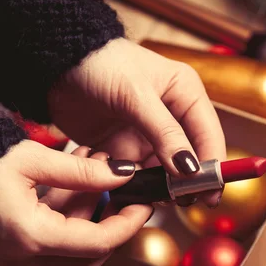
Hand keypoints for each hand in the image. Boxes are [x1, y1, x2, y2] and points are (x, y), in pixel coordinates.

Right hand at [0, 141, 151, 265]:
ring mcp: (15, 261)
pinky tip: (73, 185)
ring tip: (96, 173)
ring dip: (90, 218)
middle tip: (126, 196)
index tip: (144, 205)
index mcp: (30, 236)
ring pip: (72, 253)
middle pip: (89, 258)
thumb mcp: (34, 160)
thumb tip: (123, 174)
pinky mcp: (11, 255)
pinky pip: (53, 246)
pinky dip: (69, 220)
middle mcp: (23, 259)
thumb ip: (84, 172)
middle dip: (113, 226)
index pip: (97, 244)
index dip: (128, 225)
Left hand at [47, 38, 225, 206]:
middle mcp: (171, 115)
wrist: (54, 65)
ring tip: (156, 200)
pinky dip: (136, 185)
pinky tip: (131, 192)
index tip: (210, 192)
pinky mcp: (125, 147)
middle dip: (188, 180)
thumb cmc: (99, 64)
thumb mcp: (136, 96)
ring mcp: (148, 133)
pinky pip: (137, 174)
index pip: (208, 134)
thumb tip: (190, 168)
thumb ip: (165, 133)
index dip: (212, 165)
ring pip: (164, 170)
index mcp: (185, 93)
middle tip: (185, 201)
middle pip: (190, 156)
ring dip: (160, 186)